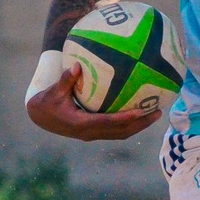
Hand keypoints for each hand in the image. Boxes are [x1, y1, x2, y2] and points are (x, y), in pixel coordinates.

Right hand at [26, 64, 162, 141]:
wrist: (41, 117)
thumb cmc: (47, 102)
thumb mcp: (53, 91)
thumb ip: (66, 80)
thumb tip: (76, 65)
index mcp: (81, 124)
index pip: (108, 122)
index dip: (125, 118)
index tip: (140, 111)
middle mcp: (90, 133)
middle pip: (121, 132)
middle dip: (140, 124)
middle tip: (158, 112)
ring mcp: (94, 134)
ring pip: (121, 133)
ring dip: (139, 126)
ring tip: (156, 113)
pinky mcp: (95, 132)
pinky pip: (117, 129)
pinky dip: (130, 123)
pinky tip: (141, 111)